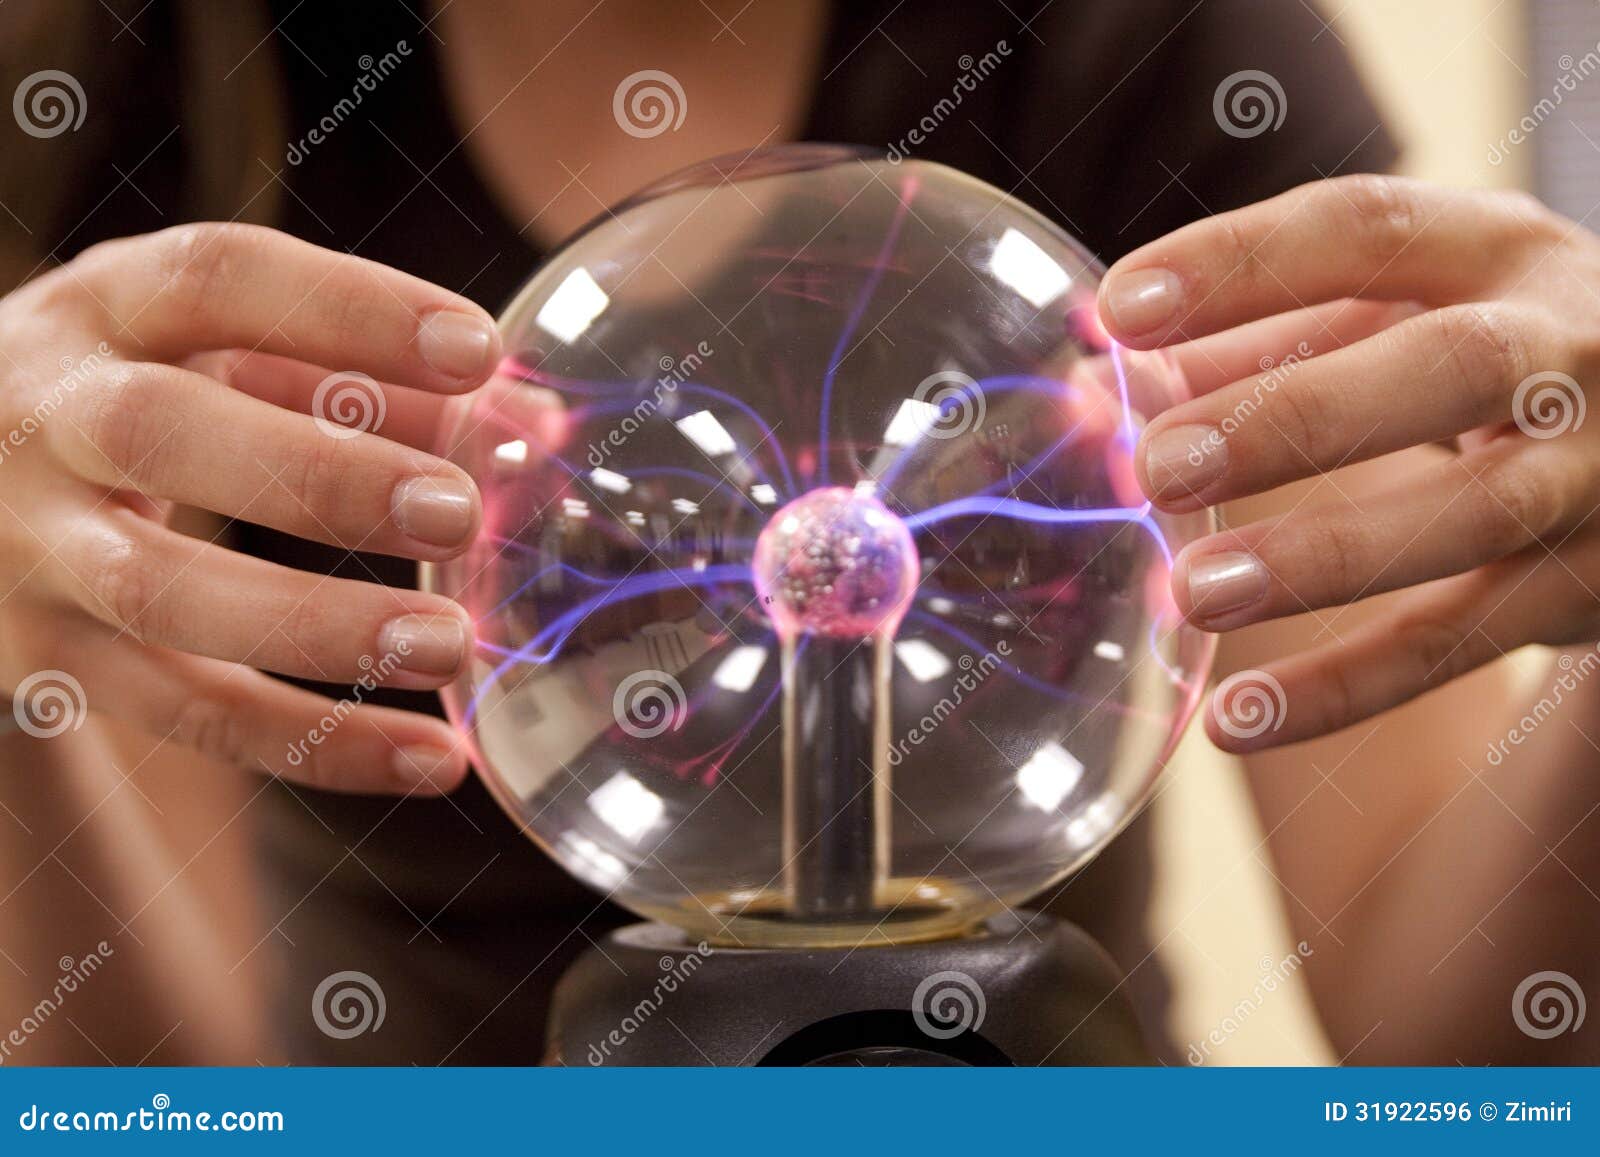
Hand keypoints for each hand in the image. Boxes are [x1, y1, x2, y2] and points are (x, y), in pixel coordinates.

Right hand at [0, 223, 501, 792]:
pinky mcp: (50, 660)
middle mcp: (44, 417)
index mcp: (104, 307)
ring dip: (319, 626)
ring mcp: (31, 547)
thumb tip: (531, 423)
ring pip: (161, 594)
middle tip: (458, 513)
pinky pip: (187, 714)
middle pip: (163, 433)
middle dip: (319, 477)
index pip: (219, 280)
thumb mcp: (218, 349)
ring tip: (452, 647)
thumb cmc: (136, 393)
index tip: (479, 350)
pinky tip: (432, 758)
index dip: (351, 310)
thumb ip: (363, 373)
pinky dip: (320, 745)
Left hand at [1097, 176, 1599, 751]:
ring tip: (1195, 593)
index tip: (1115, 311)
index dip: (1240, 264)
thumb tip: (1090, 385)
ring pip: (1477, 514)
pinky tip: (1237, 721)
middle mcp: (1574, 351)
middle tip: (1161, 467)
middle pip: (1451, 365)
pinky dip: (1348, 686)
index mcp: (1500, 251)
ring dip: (1325, 555)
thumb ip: (1248, 345)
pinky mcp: (1594, 589)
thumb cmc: (1475, 366)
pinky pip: (1464, 644)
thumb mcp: (1387, 323)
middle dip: (1299, 416)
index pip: (1366, 231)